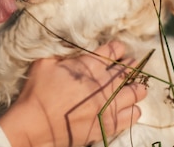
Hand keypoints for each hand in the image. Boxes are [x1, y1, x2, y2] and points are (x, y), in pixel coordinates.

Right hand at [0, 41, 146, 146]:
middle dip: (130, 65)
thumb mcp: (43, 64)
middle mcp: (102, 84)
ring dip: (136, 87)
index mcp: (87, 66)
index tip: (119, 48)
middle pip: (125, 71)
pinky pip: (132, 116)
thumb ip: (60, 54)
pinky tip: (131, 107)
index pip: (110, 52)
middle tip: (132, 62)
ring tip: (137, 85)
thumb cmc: (37, 93)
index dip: (117, 49)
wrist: (35, 124)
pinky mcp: (108, 125)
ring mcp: (107, 106)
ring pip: (134, 93)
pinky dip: (134, 110)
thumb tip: (69, 49)